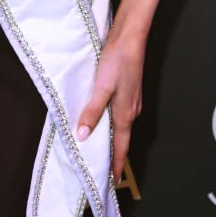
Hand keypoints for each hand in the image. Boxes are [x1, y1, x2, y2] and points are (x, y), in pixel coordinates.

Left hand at [76, 30, 144, 183]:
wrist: (130, 36)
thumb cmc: (118, 59)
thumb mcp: (101, 87)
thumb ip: (93, 111)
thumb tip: (84, 134)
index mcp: (126, 113)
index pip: (120, 146)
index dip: (115, 164)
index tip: (111, 180)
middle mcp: (131, 109)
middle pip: (121, 137)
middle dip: (113, 153)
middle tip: (102, 167)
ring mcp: (132, 99)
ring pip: (120, 124)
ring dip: (112, 135)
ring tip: (99, 144)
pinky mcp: (129, 89)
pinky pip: (120, 111)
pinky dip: (111, 119)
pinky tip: (102, 115)